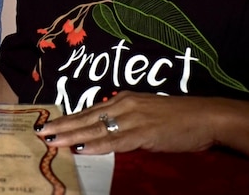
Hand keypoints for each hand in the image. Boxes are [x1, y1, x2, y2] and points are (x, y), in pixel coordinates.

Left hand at [34, 91, 217, 153]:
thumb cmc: (180, 118)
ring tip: (53, 140)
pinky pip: (116, 141)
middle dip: (63, 126)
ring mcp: (134, 118)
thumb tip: (108, 131)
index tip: (50, 124)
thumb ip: (127, 121)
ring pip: (96, 129)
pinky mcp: (144, 132)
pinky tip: (83, 149)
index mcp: (125, 99)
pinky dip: (98, 146)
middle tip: (42, 132)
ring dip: (73, 136)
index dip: (69, 119)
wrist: (206, 116)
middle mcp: (125, 105)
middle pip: (87, 118)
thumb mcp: (148, 114)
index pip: (90, 111)